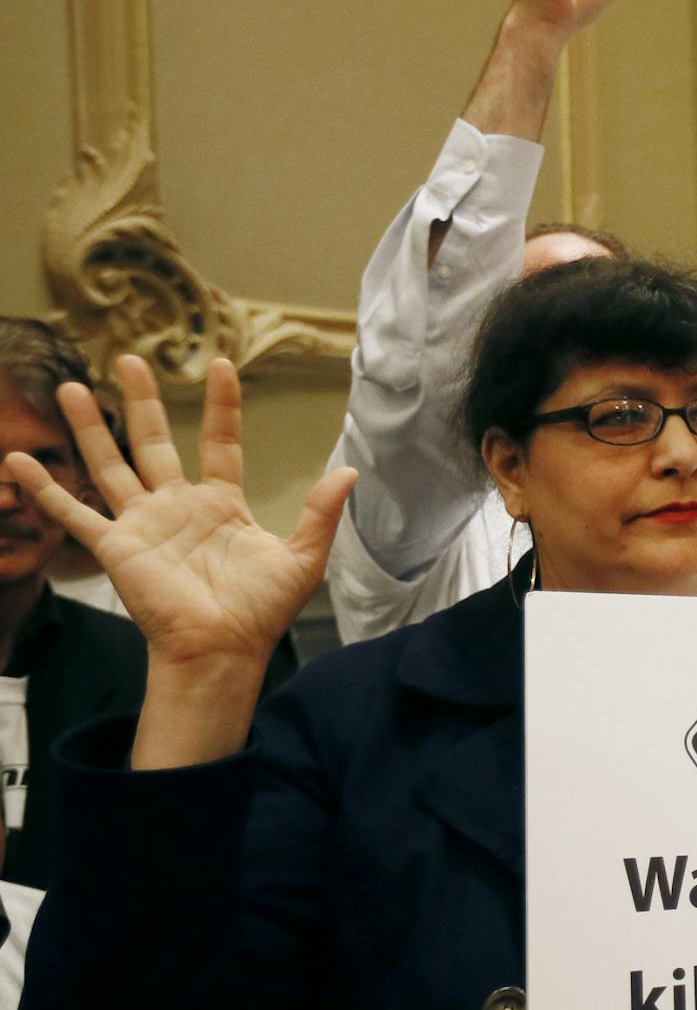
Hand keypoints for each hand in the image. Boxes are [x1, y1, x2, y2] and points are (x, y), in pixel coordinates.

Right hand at [6, 357, 352, 672]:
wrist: (222, 650)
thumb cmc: (261, 612)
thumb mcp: (301, 557)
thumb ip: (320, 513)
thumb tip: (350, 472)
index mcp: (221, 505)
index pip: (219, 443)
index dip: (221, 406)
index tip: (222, 365)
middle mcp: (177, 507)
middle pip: (153, 442)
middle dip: (141, 401)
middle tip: (131, 359)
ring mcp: (142, 524)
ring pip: (109, 464)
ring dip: (89, 427)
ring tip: (72, 387)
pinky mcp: (115, 547)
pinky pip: (73, 513)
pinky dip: (45, 488)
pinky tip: (17, 459)